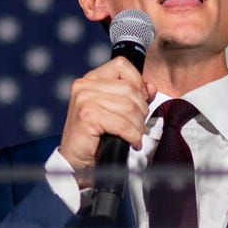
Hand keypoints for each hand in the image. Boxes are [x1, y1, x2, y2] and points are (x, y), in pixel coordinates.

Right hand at [59, 56, 152, 186]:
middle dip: (141, 110)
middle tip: (137, 126)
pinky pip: (123, 124)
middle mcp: (84, 86)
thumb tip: (150, 87)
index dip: (137, 83)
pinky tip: (130, 143)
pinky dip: (132, 136)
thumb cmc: (95, 137)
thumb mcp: (115, 110)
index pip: (122, 66)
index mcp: (90, 79)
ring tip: (134, 136)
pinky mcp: (87, 116)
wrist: (77, 162)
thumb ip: (132, 95)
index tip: (139, 102)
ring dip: (137, 126)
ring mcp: (84, 99)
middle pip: (130, 89)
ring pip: (129, 108)